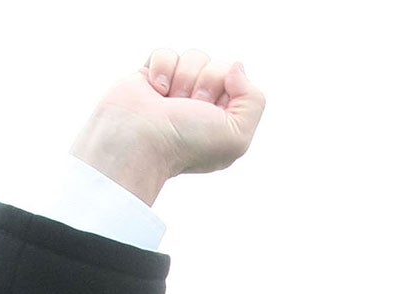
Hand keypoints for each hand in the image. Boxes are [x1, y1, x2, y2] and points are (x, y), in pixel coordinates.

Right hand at [70, 50, 265, 205]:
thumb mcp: (237, 135)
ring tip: (170, 102)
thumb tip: (236, 67)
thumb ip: (254, 100)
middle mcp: (203, 105)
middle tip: (188, 107)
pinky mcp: (153, 77)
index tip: (209, 110)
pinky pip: (166, 53)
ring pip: (193, 56)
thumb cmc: (186, 142)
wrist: (139, 139)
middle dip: (204, 83)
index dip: (225, 89)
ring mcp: (178, 90)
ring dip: (183, 78)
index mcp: (226, 119)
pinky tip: (155, 91)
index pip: (238, 80)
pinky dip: (161, 69)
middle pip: (217, 65)